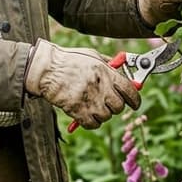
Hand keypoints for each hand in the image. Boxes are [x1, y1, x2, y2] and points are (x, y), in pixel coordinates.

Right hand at [24, 39, 140, 129]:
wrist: (46, 70)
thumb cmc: (68, 61)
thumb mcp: (91, 56)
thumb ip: (109, 65)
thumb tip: (125, 74)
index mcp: (105, 72)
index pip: (130, 90)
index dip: (135, 99)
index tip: (134, 103)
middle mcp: (100, 87)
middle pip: (119, 106)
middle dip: (115, 106)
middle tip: (108, 102)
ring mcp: (89, 100)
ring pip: (106, 117)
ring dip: (101, 114)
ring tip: (92, 105)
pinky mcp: (78, 111)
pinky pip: (93, 124)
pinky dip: (91, 122)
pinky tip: (85, 113)